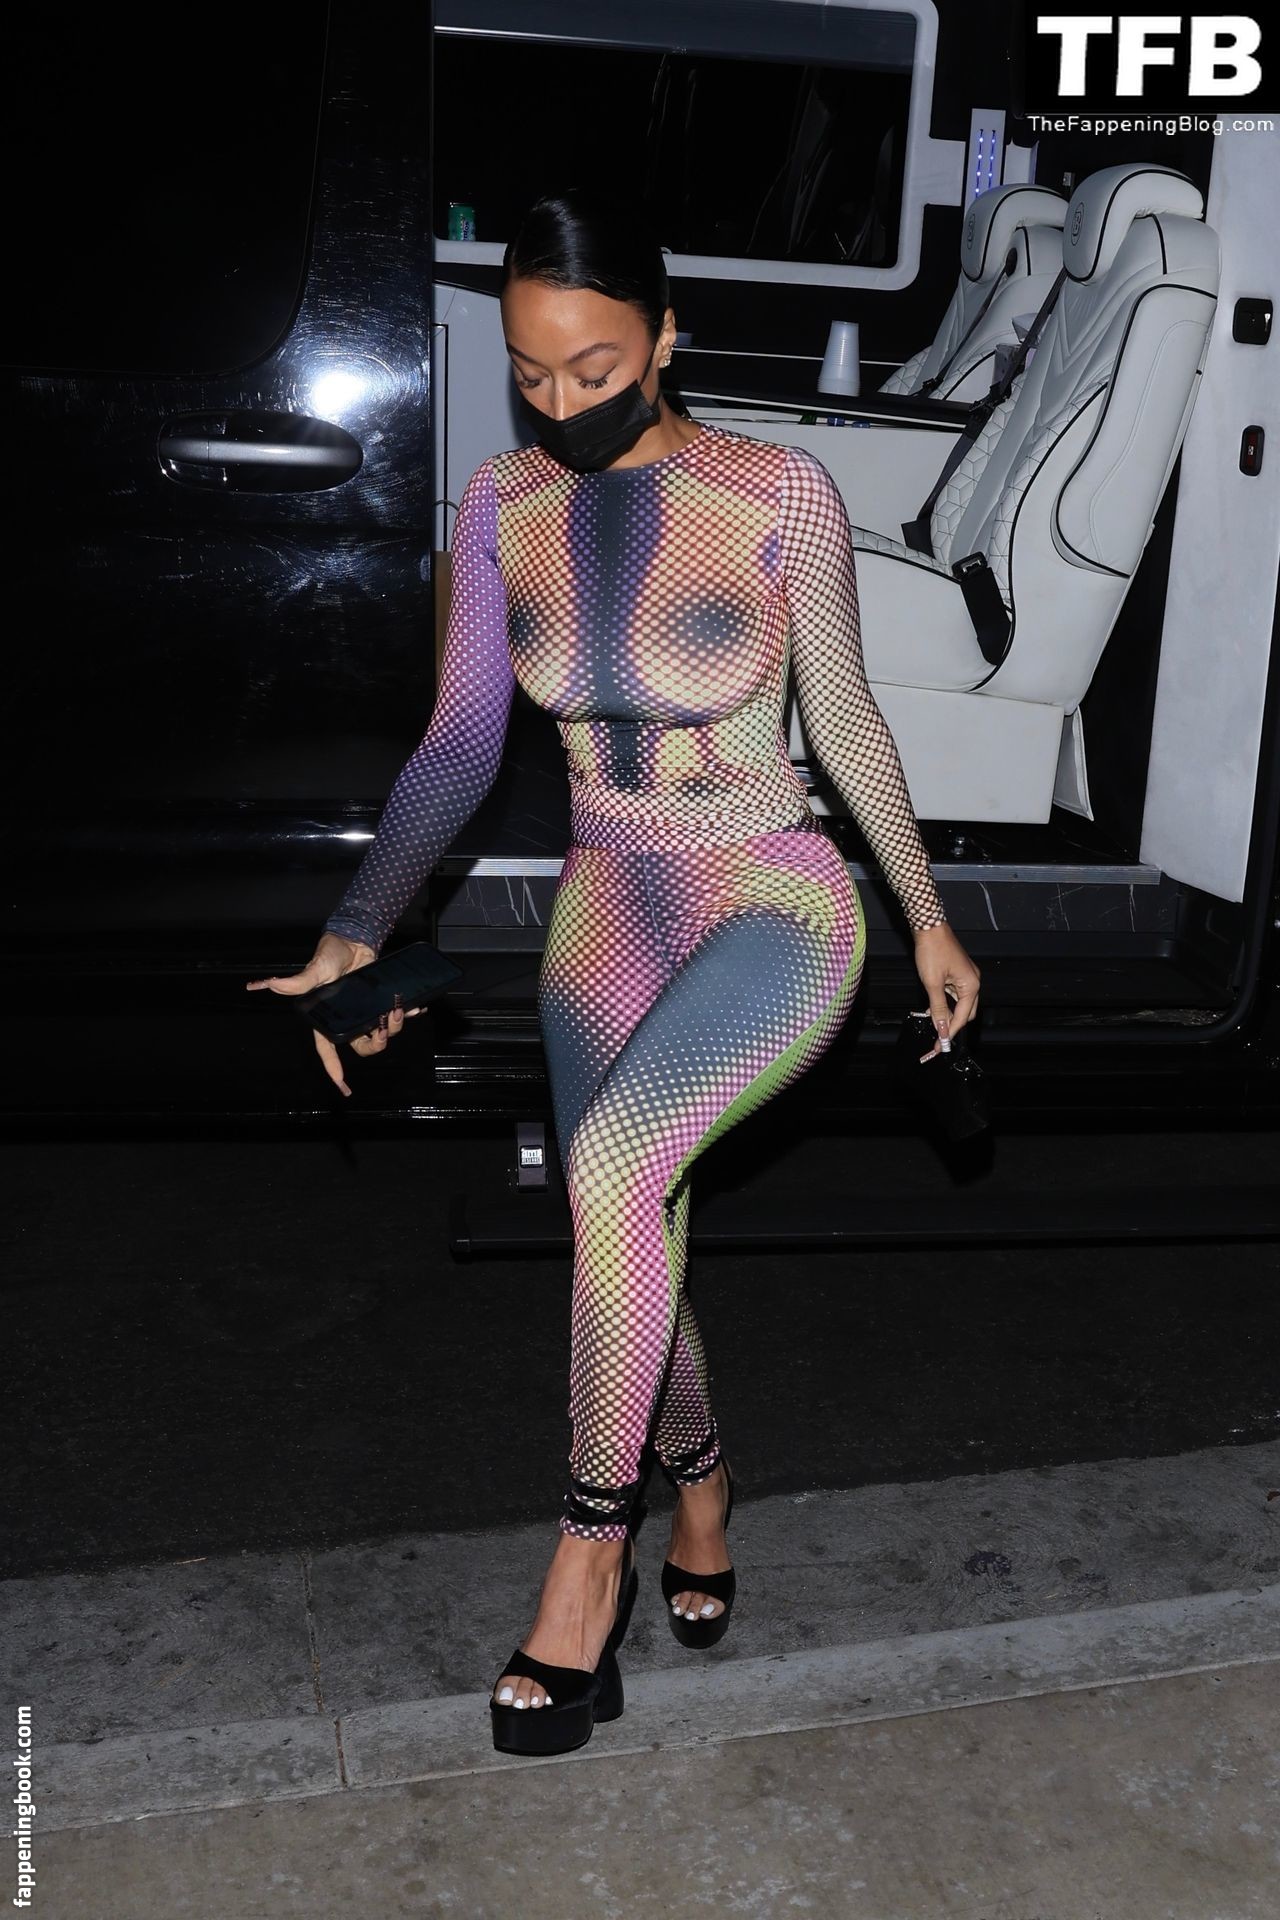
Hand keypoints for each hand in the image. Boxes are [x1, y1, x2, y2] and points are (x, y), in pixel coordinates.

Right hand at [244, 931, 421, 1097]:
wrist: (353, 939)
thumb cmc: (329, 954)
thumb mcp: (317, 968)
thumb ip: (300, 981)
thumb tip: (273, 984)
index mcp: (327, 1017)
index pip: (327, 1048)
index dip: (333, 1067)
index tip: (342, 1085)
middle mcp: (347, 1018)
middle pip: (361, 1045)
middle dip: (375, 1044)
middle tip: (381, 1032)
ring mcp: (365, 1011)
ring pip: (380, 1032)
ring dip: (393, 1027)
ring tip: (397, 1011)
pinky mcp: (379, 1001)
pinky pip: (395, 1015)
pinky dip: (407, 1013)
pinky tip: (415, 1007)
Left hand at [912, 921, 979, 1060]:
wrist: (929, 927)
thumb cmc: (932, 950)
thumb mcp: (932, 983)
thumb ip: (937, 1007)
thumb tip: (941, 1027)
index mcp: (971, 985)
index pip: (962, 1017)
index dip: (950, 1032)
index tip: (940, 1045)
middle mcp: (973, 982)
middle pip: (965, 1013)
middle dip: (951, 1025)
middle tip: (937, 1038)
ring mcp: (966, 977)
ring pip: (959, 1004)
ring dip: (947, 1014)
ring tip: (933, 1024)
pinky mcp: (958, 973)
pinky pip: (954, 994)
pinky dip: (946, 1003)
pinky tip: (933, 1008)